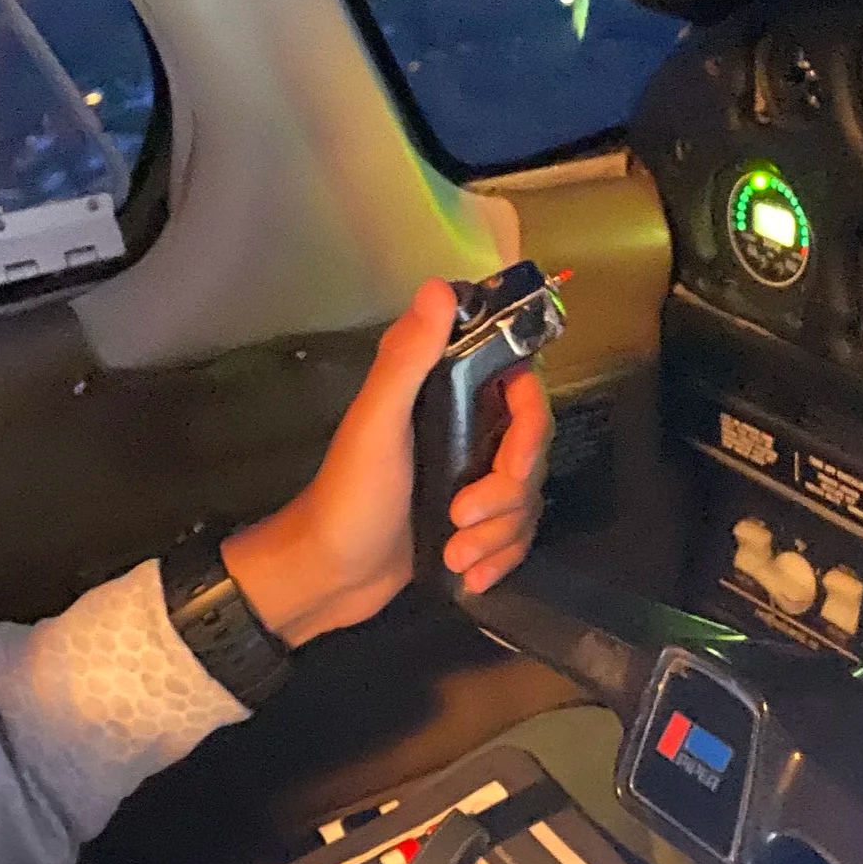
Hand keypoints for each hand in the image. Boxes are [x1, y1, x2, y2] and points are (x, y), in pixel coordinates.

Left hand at [221, 277, 553, 647]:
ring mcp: (471, 469)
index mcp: (444, 387)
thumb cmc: (349, 495)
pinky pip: (517, 530)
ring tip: (457, 554)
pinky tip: (471, 575)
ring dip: (500, 533)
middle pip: (532, 445)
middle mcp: (465, 420)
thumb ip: (407, 359)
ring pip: (527, 493)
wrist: (330, 575)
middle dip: (508, 492)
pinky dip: (500, 556)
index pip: (521, 382)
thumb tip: (440, 287)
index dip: (531, 422)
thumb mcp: (377, 425)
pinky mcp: (475, 516)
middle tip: (465, 517)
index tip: (514, 461)